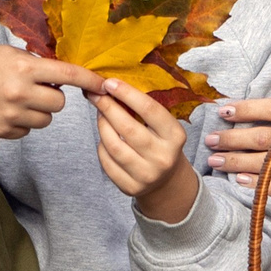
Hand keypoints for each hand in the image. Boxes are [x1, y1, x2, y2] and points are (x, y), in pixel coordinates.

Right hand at [0, 29, 104, 139]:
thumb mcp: (12, 55)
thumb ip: (39, 67)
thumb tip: (69, 80)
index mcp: (24, 68)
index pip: (67, 75)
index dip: (90, 80)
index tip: (104, 85)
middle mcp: (18, 92)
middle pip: (59, 104)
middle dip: (53, 96)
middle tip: (36, 87)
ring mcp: (9, 115)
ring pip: (45, 120)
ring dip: (38, 111)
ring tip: (18, 98)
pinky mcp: (0, 131)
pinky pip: (27, 131)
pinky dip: (22, 122)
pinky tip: (6, 109)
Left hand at [93, 79, 199, 221]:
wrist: (165, 181)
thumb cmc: (161, 144)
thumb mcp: (163, 126)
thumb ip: (144, 109)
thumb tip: (112, 86)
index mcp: (175, 136)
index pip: (150, 110)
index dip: (127, 93)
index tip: (109, 82)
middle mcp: (163, 157)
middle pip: (128, 128)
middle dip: (107, 107)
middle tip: (95, 94)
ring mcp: (147, 175)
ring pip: (113, 146)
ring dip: (102, 125)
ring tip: (99, 114)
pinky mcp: (130, 187)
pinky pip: (107, 162)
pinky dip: (101, 146)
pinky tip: (104, 137)